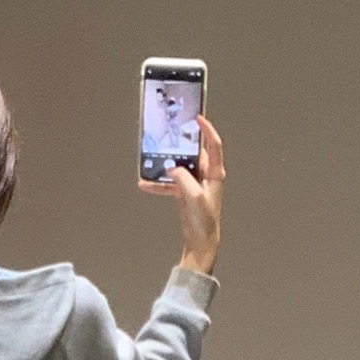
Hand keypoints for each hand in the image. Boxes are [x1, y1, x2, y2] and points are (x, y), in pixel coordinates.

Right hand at [139, 116, 224, 274]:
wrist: (201, 242)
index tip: (198, 118)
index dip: (207, 130)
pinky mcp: (185, 192)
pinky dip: (159, 184)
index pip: (213, 145)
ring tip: (153, 159)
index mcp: (214, 173)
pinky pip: (170, 183)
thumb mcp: (194, 197)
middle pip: (194, 153)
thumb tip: (172, 169)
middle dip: (181, 144)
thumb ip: (184, 179)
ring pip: (180, 167)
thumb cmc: (204, 221)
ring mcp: (195, 183)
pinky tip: (145, 184)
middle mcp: (206, 175)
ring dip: (166, 165)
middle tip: (170, 134)